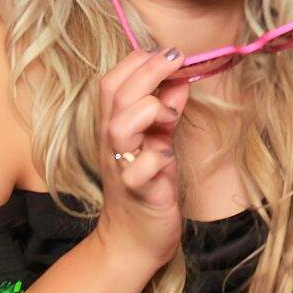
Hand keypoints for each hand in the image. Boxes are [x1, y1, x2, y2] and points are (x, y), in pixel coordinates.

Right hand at [94, 48, 190, 272]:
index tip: (170, 52)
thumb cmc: (148, 185)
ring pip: (118, 128)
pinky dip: (155, 159)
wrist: (134, 240)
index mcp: (116, 126)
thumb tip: (179, 79)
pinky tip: (169, 156)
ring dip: (146, 110)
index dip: (138, 62)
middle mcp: (114, 144)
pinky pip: (139, 172)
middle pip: (116, 96)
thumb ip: (165, 111)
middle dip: (147, 71)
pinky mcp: (138, 194)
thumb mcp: (158, 140)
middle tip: (177, 57)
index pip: (112, 82)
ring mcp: (123, 168)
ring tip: (170, 113)